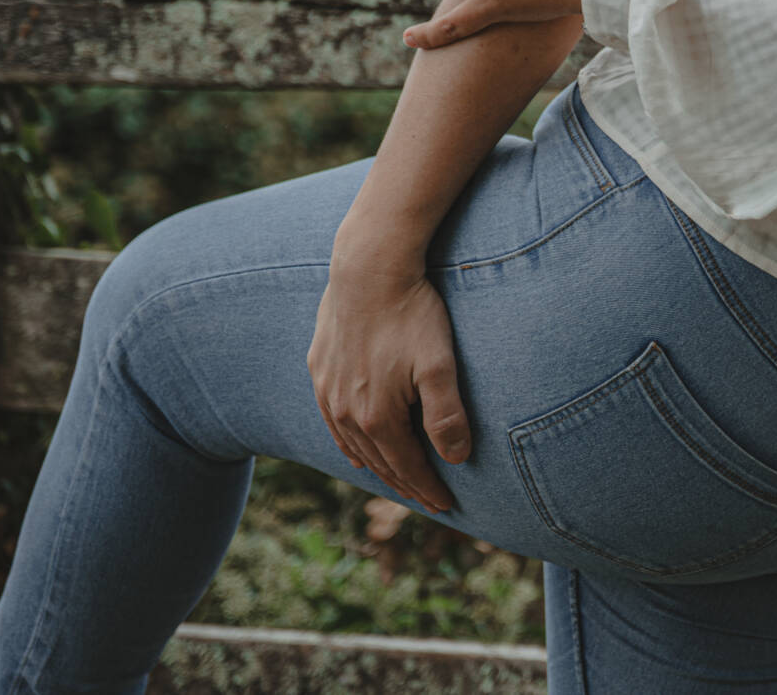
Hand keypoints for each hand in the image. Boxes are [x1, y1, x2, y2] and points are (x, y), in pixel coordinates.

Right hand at [308, 247, 469, 513]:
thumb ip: (446, 415)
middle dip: (407, 484)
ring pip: (354, 445)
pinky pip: (331, 422)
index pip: (407, 467)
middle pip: (380, 462)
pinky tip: (355, 452)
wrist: (368, 268)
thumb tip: (456, 458)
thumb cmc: (412, 314)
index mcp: (376, 417)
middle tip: (429, 500)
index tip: (448, 507)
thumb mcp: (439, 365)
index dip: (428, 489)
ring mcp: (327, 391)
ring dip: (379, 466)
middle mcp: (345, 413)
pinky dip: (348, 444)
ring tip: (399, 481)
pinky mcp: (319, 369)